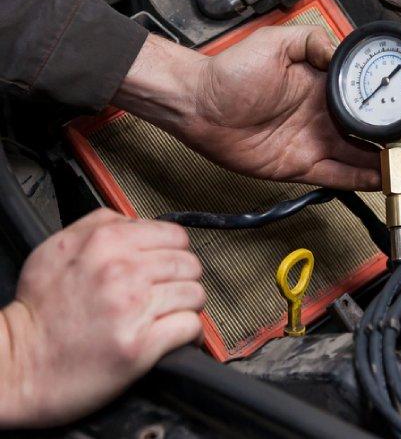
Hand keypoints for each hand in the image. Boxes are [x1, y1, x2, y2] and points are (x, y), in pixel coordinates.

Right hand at [0, 209, 203, 426]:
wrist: (19, 364)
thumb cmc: (39, 311)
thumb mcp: (57, 249)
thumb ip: (101, 225)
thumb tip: (139, 223)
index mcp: (105, 242)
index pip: (175, 235)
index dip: (175, 251)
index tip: (168, 265)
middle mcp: (122, 271)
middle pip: (189, 265)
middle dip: (183, 279)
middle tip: (168, 291)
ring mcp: (133, 308)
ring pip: (195, 295)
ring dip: (186, 306)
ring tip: (168, 313)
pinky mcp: (141, 345)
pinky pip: (190, 327)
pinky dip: (189, 333)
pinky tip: (174, 335)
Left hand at [114, 28, 400, 190]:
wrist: (197, 104)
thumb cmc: (228, 72)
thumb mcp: (276, 42)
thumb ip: (313, 43)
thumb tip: (343, 49)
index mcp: (322, 86)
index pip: (365, 100)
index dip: (389, 109)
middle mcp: (322, 115)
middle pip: (370, 134)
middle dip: (398, 142)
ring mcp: (313, 142)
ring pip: (360, 157)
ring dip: (387, 163)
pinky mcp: (300, 166)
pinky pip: (337, 175)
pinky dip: (360, 179)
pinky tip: (380, 179)